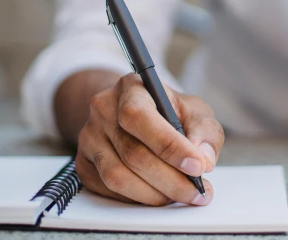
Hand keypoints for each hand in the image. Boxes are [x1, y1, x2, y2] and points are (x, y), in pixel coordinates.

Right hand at [75, 73, 224, 205]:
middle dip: (170, 179)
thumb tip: (203, 160)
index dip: (170, 146)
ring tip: (181, 195)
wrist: (136, 115)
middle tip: (197, 192)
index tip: (198, 167)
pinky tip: (158, 194)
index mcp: (131, 88)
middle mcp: (103, 109)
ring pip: (117, 177)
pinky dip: (138, 199)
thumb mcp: (194, 111)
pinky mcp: (84, 164)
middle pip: (132, 153)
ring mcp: (89, 137)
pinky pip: (108, 190)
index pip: (141, 117)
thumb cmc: (170, 112)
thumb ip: (204, 131)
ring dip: (155, 194)